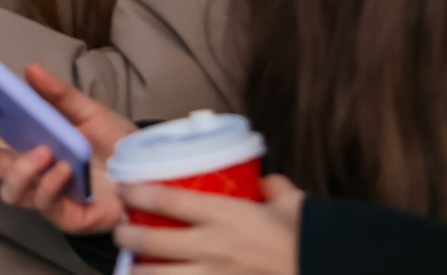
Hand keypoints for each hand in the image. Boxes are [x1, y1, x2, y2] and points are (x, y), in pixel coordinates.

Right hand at [0, 62, 134, 236]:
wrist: (148, 173)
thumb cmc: (115, 143)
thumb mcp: (88, 111)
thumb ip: (59, 94)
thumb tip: (30, 69)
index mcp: (29, 141)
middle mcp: (31, 169)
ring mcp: (46, 195)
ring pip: (11, 191)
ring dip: (20, 169)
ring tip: (43, 152)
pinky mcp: (65, 216)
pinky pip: (46, 205)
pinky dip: (51, 185)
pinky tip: (65, 169)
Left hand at [113, 177, 303, 274]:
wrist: (326, 268)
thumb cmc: (308, 238)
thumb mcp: (293, 202)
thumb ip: (273, 188)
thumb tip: (264, 181)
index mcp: (225, 215)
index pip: (166, 201)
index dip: (138, 194)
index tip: (123, 188)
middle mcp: (213, 247)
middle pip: (153, 242)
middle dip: (127, 237)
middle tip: (120, 231)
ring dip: (139, 273)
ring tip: (129, 268)